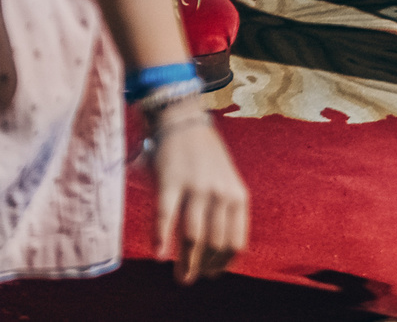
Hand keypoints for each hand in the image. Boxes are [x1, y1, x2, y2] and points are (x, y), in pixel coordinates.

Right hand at [150, 103, 249, 283]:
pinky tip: (159, 255)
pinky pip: (166, 216)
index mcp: (237, 196)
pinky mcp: (170, 181)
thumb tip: (215, 249)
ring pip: (193, 236)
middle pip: (214, 243)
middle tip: (192, 278)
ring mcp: (195, 187)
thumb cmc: (203, 154)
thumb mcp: (224, 180)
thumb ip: (224, 210)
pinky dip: (161, 238)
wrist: (181, 118)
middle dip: (204, 266)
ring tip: (182, 277)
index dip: (223, 262)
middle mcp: (220, 193)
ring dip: (187, 262)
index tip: (213, 273)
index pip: (235, 242)